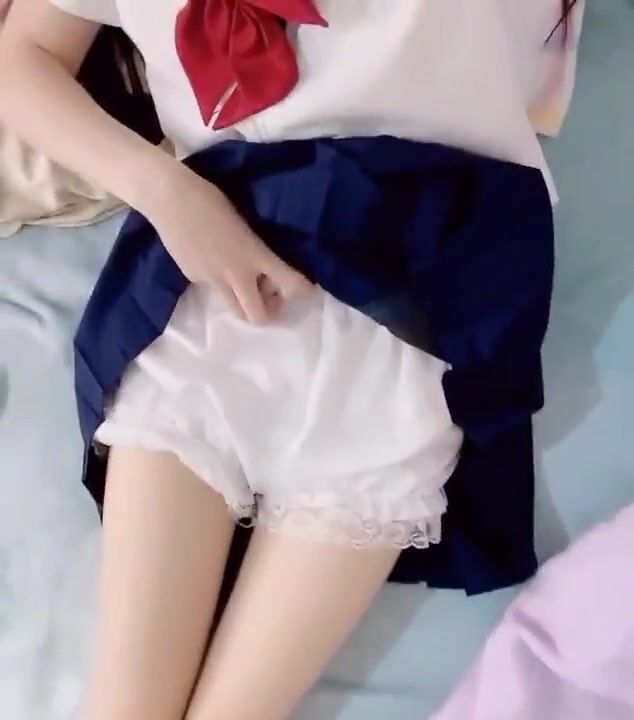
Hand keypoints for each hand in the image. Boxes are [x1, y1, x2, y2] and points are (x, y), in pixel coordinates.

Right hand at [148, 165, 312, 322]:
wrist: (170, 198)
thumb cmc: (212, 198)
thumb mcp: (245, 226)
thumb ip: (256, 250)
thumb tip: (263, 266)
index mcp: (255, 255)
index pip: (290, 284)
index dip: (303, 291)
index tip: (305, 289)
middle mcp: (236, 274)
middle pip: (257, 316)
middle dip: (268, 311)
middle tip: (270, 296)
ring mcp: (212, 280)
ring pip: (234, 309)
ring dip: (245, 303)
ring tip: (244, 283)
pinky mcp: (193, 278)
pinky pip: (213, 288)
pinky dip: (219, 282)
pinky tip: (210, 258)